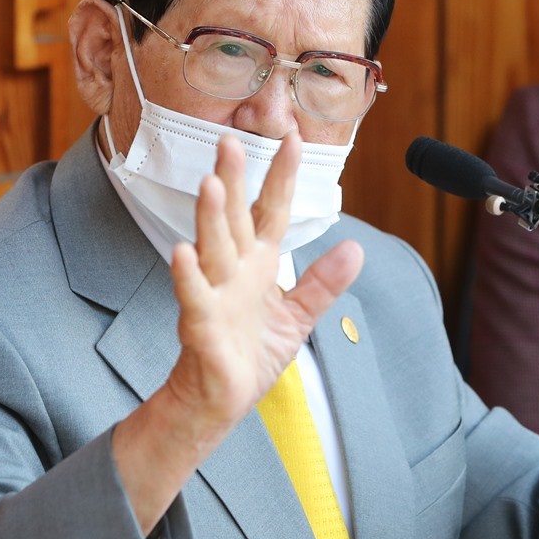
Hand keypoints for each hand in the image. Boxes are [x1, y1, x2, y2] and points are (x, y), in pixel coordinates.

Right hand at [164, 132, 363, 438]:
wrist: (222, 399)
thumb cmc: (251, 354)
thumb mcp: (298, 317)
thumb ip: (323, 283)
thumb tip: (356, 249)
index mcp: (259, 264)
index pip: (271, 210)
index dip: (282, 176)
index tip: (293, 139)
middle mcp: (235, 271)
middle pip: (235, 217)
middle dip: (234, 179)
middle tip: (230, 141)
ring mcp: (215, 294)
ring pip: (213, 247)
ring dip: (210, 216)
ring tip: (211, 183)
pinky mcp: (201, 325)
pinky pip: (194, 296)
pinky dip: (188, 275)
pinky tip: (183, 252)